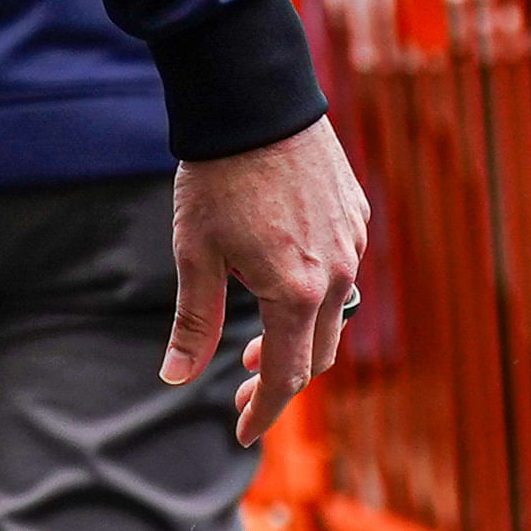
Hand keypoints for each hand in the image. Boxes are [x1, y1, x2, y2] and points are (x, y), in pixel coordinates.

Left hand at [169, 122, 369, 447]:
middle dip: (279, 381)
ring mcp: (353, 244)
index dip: (263, 412)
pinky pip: (342, 273)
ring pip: (334, 315)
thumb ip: (194, 321)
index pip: (286, 378)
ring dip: (298, 338)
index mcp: (298, 293)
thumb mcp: (195, 253)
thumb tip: (174, 378)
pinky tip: (281, 284)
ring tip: (255, 341)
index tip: (242, 432)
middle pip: (317, 354)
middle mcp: (338, 275)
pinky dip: (314, 296)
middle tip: (240, 389)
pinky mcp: (356, 215)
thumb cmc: (218, 176)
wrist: (256, 98)